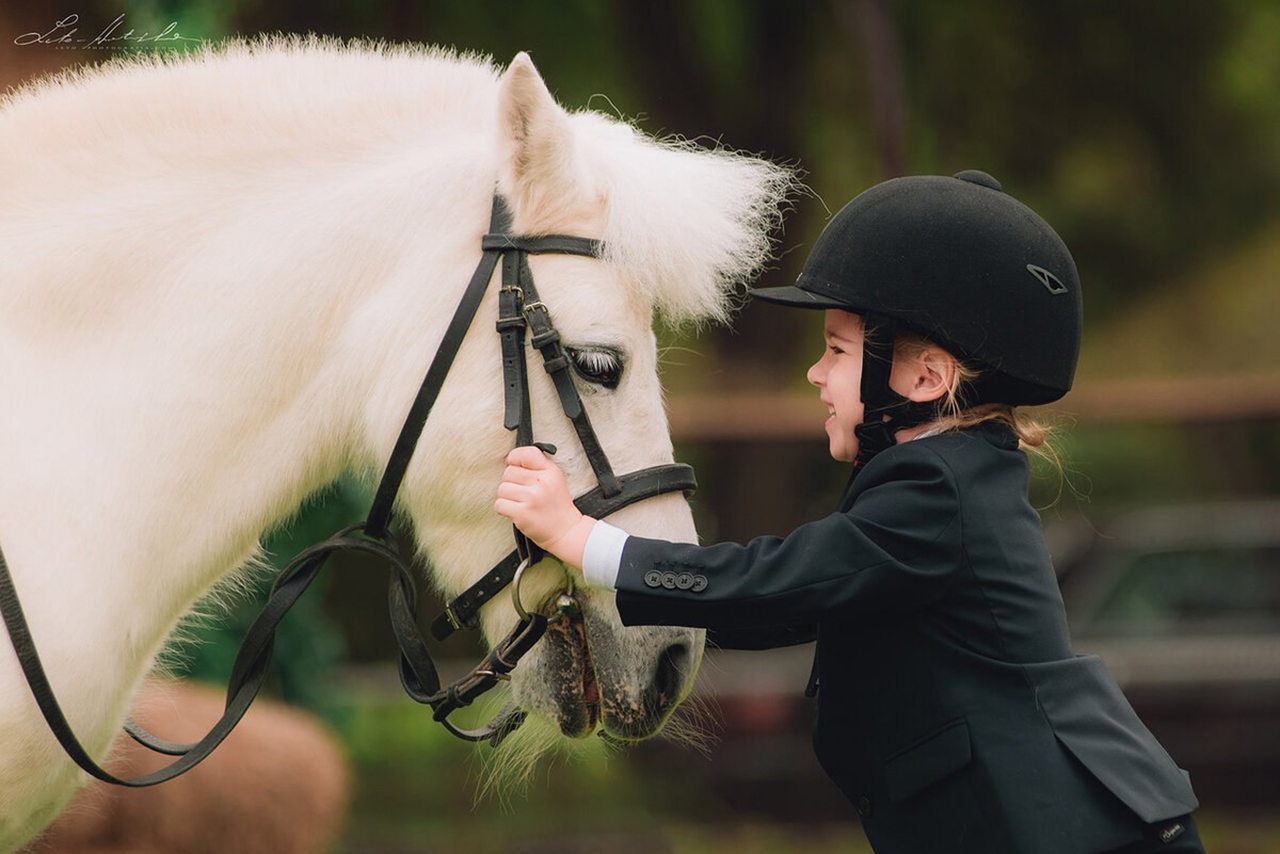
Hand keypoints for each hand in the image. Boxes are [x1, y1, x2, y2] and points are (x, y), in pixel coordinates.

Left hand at [494, 445, 595, 569]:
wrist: (565, 531)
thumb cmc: (556, 505)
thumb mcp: (554, 479)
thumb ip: (537, 466)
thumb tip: (511, 458)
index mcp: (550, 472)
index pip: (527, 454)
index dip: (515, 457)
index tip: (514, 464)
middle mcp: (542, 483)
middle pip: (508, 472)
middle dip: (511, 482)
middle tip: (523, 492)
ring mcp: (532, 498)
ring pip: (502, 488)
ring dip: (507, 497)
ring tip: (520, 503)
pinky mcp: (522, 513)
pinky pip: (500, 504)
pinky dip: (504, 508)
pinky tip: (515, 511)